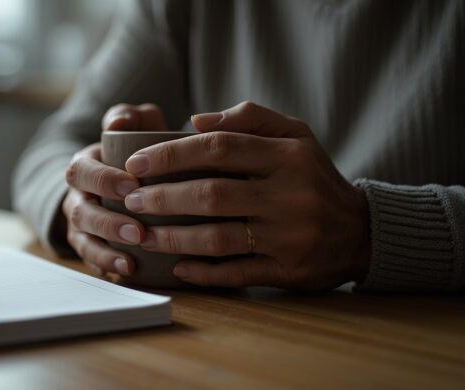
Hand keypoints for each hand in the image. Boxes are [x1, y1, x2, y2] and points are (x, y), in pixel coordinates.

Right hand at [62, 103, 168, 275]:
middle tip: (138, 232)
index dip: (103, 180)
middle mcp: (76, 197)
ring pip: (83, 241)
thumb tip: (119, 123)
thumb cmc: (133, 151)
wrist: (123, 179)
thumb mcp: (131, 127)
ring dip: (104, 253)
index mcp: (83, 166)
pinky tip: (124, 274)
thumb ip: (128, 116)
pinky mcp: (90, 246)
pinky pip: (91, 261)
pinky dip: (104, 268)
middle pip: (80, 212)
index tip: (133, 186)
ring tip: (130, 263)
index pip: (83, 172)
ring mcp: (80, 225)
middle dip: (107, 224)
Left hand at [123, 101, 370, 289]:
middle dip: (163, 198)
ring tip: (142, 235)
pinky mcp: (287, 270)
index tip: (136, 162)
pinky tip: (177, 267)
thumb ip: (248, 119)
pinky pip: (236, 273)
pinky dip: (203, 272)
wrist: (360, 231)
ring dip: (172, 238)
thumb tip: (196, 120)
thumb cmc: (313, 176)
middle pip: (211, 195)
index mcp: (287, 157)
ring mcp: (288, 237)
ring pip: (217, 239)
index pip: (219, 148)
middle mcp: (289, 196)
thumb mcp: (295, 135)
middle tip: (131, 200)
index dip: (172, 154)